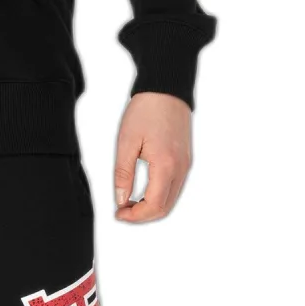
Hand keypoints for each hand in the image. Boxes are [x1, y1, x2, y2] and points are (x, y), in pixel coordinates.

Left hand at [113, 91, 192, 222]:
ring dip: (152, 206)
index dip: (136, 216)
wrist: (166, 90)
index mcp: (166, 166)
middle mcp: (180, 169)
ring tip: (129, 201)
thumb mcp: (127, 141)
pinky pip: (175, 187)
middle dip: (143, 215)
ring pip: (171, 199)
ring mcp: (185, 165)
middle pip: (165, 207)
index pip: (154, 205)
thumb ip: (123, 172)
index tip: (119, 214)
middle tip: (122, 211)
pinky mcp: (185, 159)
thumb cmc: (146, 111)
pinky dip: (160, 195)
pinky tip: (144, 190)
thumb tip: (121, 199)